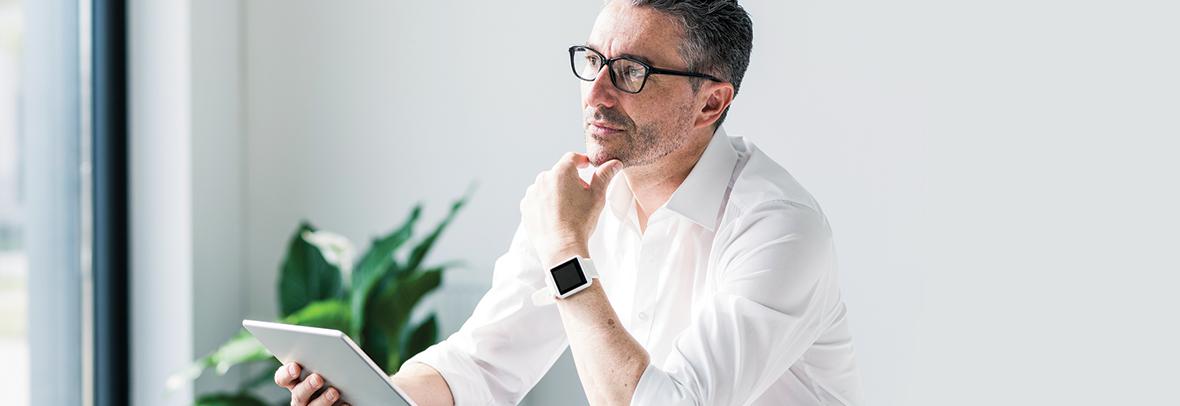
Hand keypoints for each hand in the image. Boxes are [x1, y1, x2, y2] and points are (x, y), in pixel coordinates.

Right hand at [274, 362, 349, 405]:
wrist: (344, 390)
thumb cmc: (330, 370)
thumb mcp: (322, 364)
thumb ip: (318, 359)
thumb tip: (327, 351)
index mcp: (294, 381)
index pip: (282, 378)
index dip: (287, 374)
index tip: (296, 367)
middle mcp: (300, 396)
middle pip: (298, 395)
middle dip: (308, 386)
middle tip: (318, 378)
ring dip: (323, 400)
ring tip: (334, 392)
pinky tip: (346, 403)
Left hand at [520, 152, 621, 267]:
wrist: (561, 248)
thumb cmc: (580, 222)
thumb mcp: (597, 197)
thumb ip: (604, 176)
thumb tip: (614, 163)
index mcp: (561, 172)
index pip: (572, 158)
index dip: (581, 161)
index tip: (586, 167)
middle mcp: (543, 179)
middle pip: (560, 173)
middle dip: (571, 181)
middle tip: (581, 196)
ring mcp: (532, 193)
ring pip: (548, 186)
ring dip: (557, 192)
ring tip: (567, 210)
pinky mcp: (526, 206)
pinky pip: (537, 199)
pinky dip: (545, 203)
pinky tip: (556, 216)